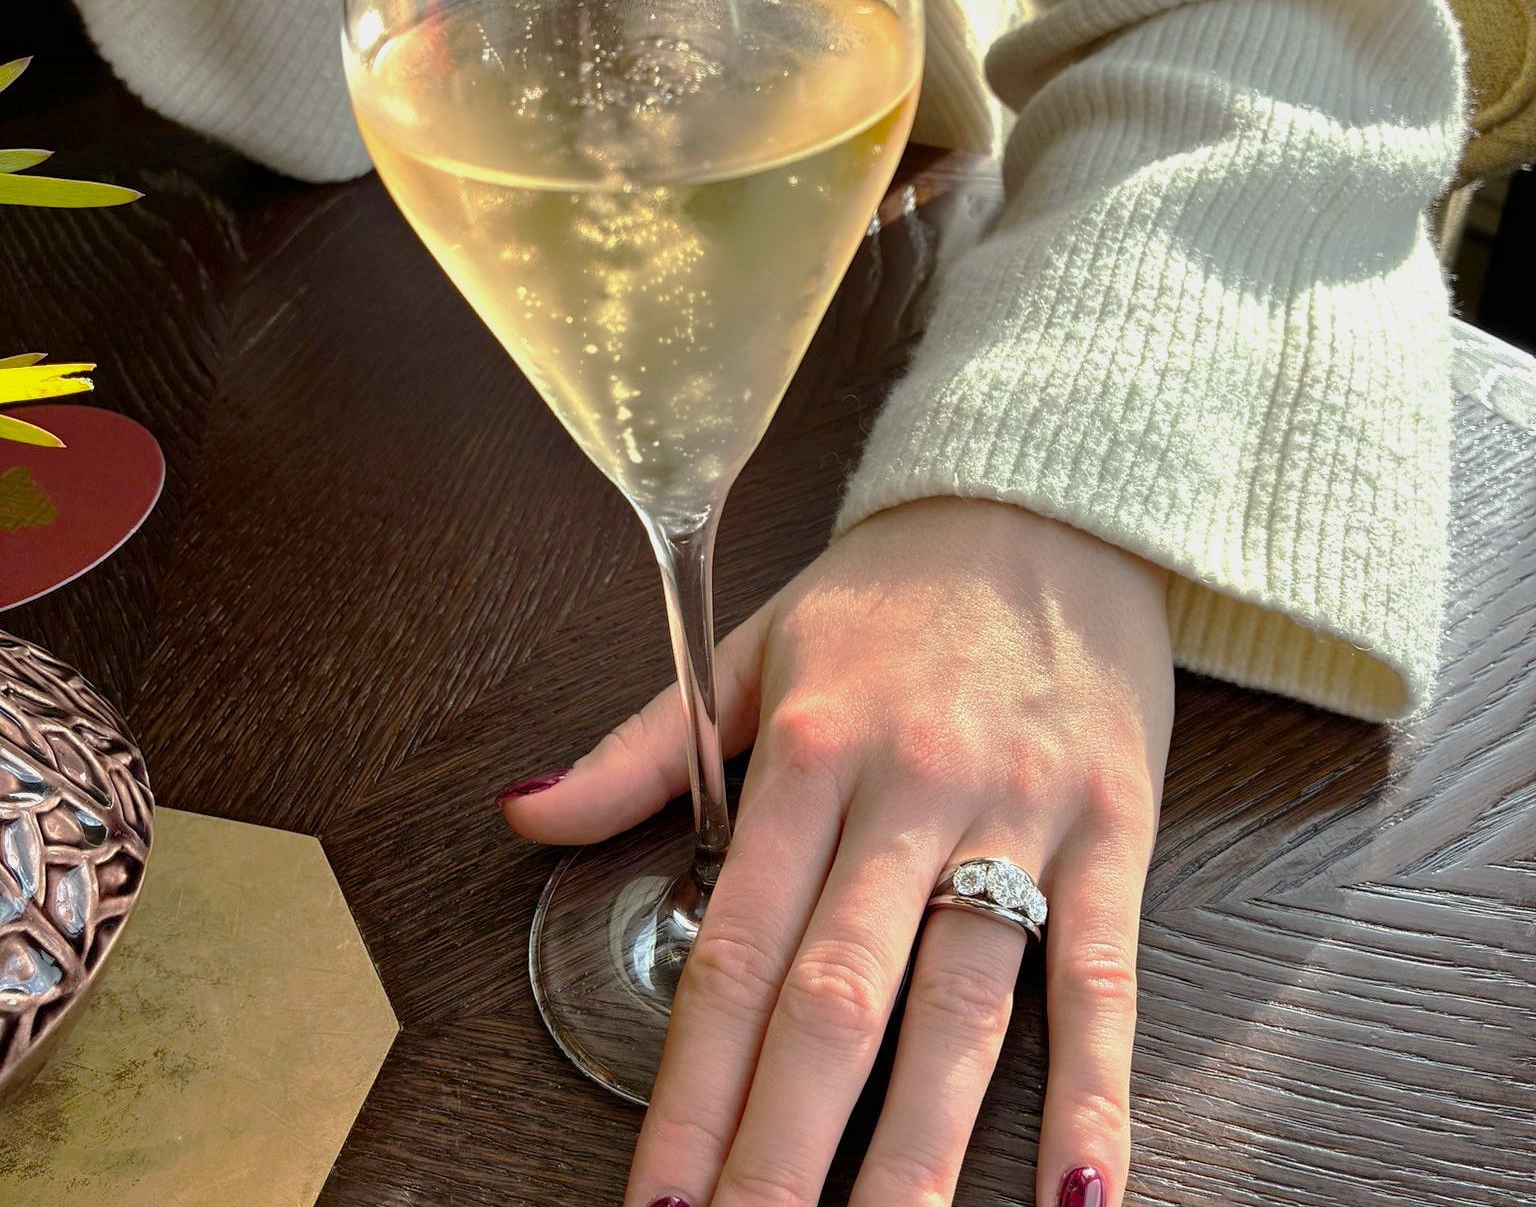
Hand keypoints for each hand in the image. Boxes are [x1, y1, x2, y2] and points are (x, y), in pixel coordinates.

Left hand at [502, 497, 1174, 1206]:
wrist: (1048, 502)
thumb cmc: (891, 589)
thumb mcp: (752, 643)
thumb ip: (643, 745)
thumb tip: (523, 811)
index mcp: (813, 745)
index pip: (736, 946)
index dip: (690, 1087)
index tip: (657, 1201)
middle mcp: (913, 786)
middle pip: (838, 999)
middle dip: (781, 1154)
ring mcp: (1020, 810)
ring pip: (964, 1007)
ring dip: (919, 1159)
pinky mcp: (1115, 825)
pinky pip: (1105, 976)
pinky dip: (1093, 1091)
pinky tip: (1074, 1199)